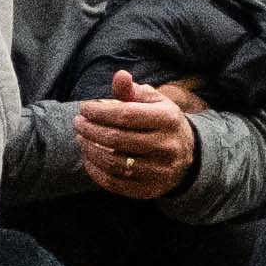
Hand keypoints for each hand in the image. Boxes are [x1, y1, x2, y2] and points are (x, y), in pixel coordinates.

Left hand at [76, 69, 198, 199]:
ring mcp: (159, 171)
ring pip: (114, 163)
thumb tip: (120, 75)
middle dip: (90, 130)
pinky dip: (96, 171)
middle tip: (78, 123)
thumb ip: (133, 90)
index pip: (125, 115)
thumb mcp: (153, 102)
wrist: (187, 155)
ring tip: (81, 139)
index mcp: (168, 119)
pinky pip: (115, 183)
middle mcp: (166, 146)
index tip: (84, 108)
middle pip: (117, 139)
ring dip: (90, 151)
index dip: (99, 112)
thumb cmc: (162, 121)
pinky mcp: (149, 190)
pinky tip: (88, 159)